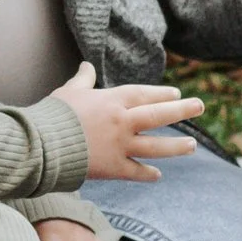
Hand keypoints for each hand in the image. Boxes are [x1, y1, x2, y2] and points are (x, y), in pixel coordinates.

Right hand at [51, 62, 206, 181]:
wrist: (41, 144)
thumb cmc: (53, 114)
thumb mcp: (69, 91)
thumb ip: (83, 80)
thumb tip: (86, 65)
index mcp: (112, 100)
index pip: (143, 94)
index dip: (161, 94)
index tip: (177, 94)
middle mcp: (121, 122)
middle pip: (157, 116)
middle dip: (181, 111)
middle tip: (200, 106)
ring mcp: (119, 146)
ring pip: (155, 146)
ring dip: (175, 146)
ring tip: (192, 145)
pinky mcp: (112, 167)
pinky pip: (135, 171)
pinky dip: (147, 173)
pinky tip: (158, 175)